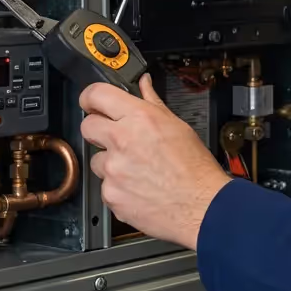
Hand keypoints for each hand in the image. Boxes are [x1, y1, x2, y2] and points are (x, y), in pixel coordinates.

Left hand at [79, 74, 230, 249]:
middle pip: (87, 126)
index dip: (90, 98)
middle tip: (115, 138)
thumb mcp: (177, 126)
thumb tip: (144, 84)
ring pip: (96, 160)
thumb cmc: (195, 169)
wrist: (203, 206)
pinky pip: (105, 186)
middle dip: (97, 130)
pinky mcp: (111, 195)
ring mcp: (114, 170)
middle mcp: (122, 140)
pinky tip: (138, 187)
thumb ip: (152, 103)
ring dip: (110, 163)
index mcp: (139, 118)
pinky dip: (117, 188)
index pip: (96, 94)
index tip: (90, 103)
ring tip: (136, 170)